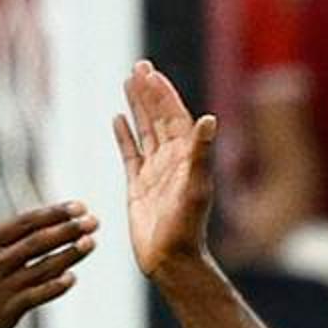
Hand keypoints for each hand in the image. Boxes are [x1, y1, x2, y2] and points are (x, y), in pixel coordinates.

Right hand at [0, 154, 96, 327]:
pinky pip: (36, 298)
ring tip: (91, 243)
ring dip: (69, 256)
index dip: (54, 213)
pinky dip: (55, 287)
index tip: (78, 206)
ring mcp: (0, 290)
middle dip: (69, 231)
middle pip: (39, 244)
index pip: (26, 222)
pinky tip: (71, 276)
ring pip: (43, 270)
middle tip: (94, 221)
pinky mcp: (3, 314)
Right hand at [111, 59, 218, 278]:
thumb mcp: (196, 187)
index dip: (163, 94)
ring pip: (144, 131)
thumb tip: (210, 119)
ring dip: (136, 107)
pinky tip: (117, 118)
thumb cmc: (187, 228)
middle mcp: (171, 161)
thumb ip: (201, 152)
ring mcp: (153, 172)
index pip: (173, 116)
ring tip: (127, 83)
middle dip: (148, 92)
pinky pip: (130, 154)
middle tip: (137, 67)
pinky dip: (124, 135)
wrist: (171, 260)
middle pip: (158, 118)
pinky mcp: (137, 187)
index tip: (150, 72)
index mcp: (185, 157)